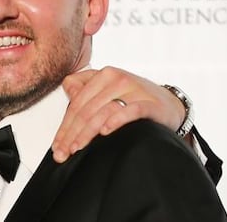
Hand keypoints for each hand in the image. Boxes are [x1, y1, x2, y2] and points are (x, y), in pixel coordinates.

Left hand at [51, 66, 184, 162]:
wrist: (169, 103)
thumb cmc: (134, 99)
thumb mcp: (108, 90)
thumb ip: (86, 89)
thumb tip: (67, 90)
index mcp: (103, 75)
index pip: (77, 103)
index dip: (64, 126)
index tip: (57, 146)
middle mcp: (117, 78)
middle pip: (87, 110)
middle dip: (71, 133)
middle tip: (62, 153)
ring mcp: (134, 89)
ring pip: (103, 112)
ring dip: (86, 132)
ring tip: (76, 148)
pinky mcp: (150, 103)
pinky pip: (130, 111)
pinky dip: (116, 121)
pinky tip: (105, 132)